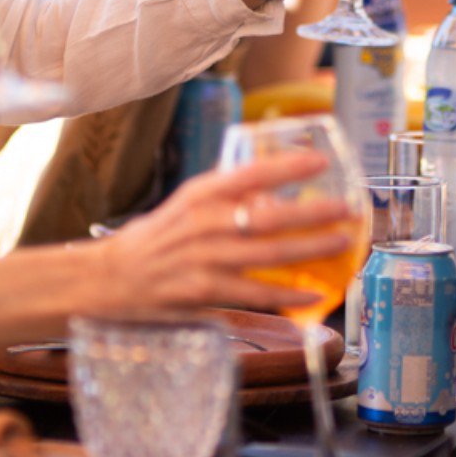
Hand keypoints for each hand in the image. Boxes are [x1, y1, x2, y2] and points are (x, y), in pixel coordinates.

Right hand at [92, 152, 353, 313]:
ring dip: (309, 249)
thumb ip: (227, 199)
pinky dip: (284, 294)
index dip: (288, 167)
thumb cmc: (154, 240)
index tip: (321, 162)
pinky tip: (311, 294)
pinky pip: (253, 293)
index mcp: (200, 195)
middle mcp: (203, 223)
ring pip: (267, 253)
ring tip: (341, 244)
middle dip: (314, 212)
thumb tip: (275, 195)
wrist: (107, 278)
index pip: (251, 173)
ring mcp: (203, 259)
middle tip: (348, 208)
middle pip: (268, 215)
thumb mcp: (187, 206)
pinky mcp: (202, 292)